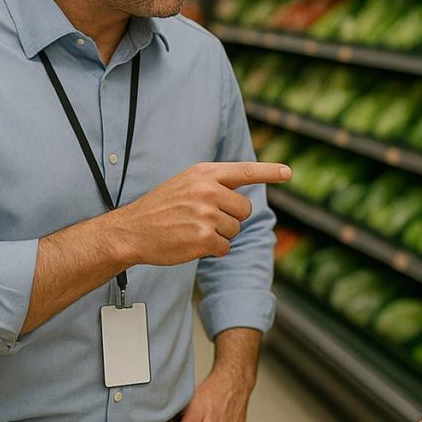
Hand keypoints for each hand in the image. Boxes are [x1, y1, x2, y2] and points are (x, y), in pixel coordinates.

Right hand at [113, 162, 290, 265]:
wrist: (132, 230)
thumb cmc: (161, 207)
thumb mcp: (186, 183)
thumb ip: (214, 183)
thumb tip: (243, 194)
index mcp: (205, 173)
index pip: (244, 171)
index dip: (269, 172)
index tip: (288, 172)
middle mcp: (208, 191)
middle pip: (244, 209)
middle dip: (231, 218)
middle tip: (204, 219)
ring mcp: (207, 214)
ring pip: (235, 230)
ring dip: (219, 235)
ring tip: (193, 229)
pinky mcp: (204, 238)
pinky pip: (225, 248)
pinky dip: (212, 250)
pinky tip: (192, 243)